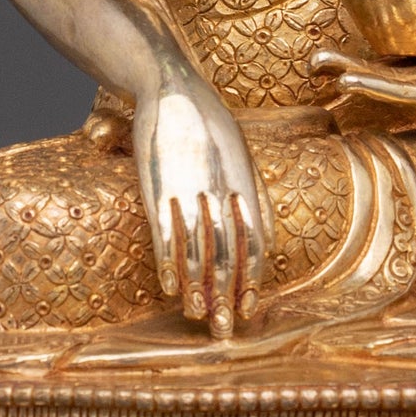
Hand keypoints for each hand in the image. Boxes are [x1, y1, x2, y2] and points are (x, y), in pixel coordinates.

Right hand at [132, 67, 270, 336]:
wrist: (172, 85)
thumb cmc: (206, 121)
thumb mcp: (237, 151)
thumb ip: (245, 190)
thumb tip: (252, 226)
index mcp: (245, 184)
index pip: (256, 241)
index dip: (253, 277)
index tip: (249, 308)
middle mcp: (221, 191)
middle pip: (228, 252)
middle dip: (226, 294)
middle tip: (225, 330)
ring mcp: (190, 190)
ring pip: (198, 248)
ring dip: (198, 287)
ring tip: (197, 316)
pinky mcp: (159, 186)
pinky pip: (166, 231)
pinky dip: (169, 263)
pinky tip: (170, 288)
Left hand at [315, 15, 415, 113]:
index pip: (402, 90)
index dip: (373, 85)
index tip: (344, 79)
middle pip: (383, 84)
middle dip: (350, 74)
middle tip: (314, 64)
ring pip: (385, 75)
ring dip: (353, 68)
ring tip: (319, 59)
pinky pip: (395, 64)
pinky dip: (372, 60)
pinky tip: (350, 52)